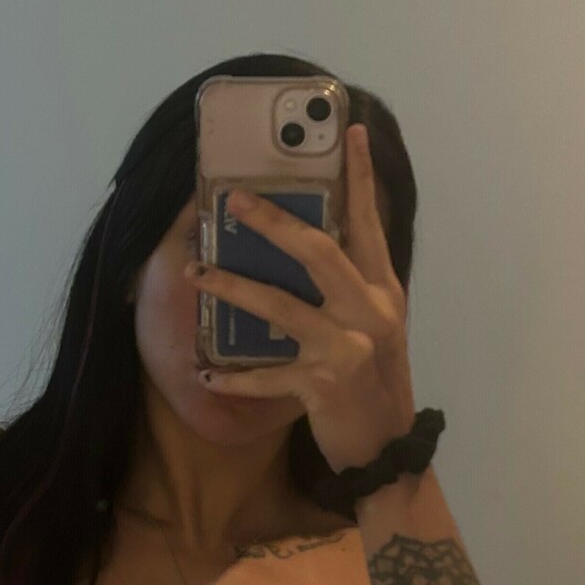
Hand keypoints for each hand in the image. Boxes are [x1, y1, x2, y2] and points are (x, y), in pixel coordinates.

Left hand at [188, 123, 418, 471]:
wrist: (386, 452)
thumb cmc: (373, 385)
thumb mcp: (372, 329)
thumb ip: (348, 290)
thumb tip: (302, 246)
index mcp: (382, 292)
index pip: (370, 224)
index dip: (361, 178)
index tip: (351, 132)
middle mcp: (370, 312)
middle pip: (319, 253)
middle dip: (274, 223)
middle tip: (235, 201)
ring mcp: (348, 348)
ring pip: (281, 307)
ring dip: (233, 287)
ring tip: (197, 272)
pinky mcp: (325, 385)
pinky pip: (267, 376)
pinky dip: (234, 377)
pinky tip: (205, 372)